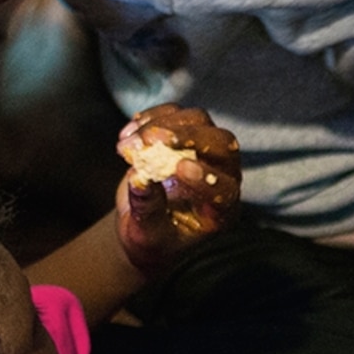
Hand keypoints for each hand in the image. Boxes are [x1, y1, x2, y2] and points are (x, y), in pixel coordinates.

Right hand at [114, 105, 240, 275]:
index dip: (207, 178)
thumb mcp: (146, 234)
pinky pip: (175, 114)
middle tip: (152, 140)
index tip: (178, 170)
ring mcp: (206, 150)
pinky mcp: (185, 134)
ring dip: (162, 125)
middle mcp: (222, 175)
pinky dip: (150, 118)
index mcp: (221, 209)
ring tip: (128, 143)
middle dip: (188, 136)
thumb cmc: (152, 239)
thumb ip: (147, 209)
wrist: (144, 224)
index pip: (226, 189)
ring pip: (199, 120)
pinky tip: (127, 134)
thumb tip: (140, 178)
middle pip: (221, 143)